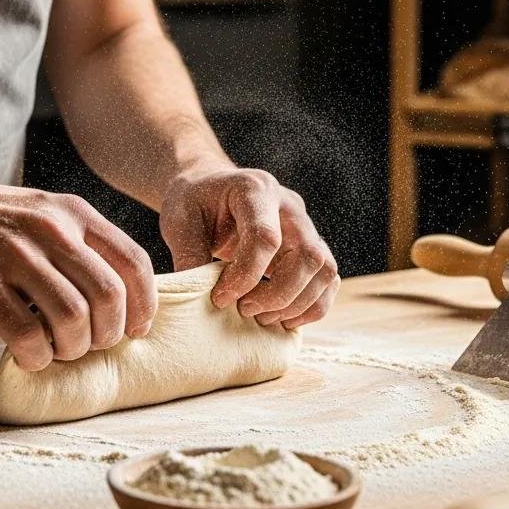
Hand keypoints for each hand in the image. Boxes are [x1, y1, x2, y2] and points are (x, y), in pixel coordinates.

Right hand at [0, 169, 156, 370]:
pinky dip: (36, 355)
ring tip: (58, 349)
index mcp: (74, 213)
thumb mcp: (43, 213)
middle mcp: (51, 230)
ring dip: (72, 348)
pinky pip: (27, 334)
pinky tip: (30, 354)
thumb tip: (118, 297)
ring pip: (73, 318)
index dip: (143, 304)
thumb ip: (79, 244)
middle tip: (90, 344)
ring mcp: (15, 255)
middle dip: (109, 333)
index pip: (134, 262)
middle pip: (109, 296)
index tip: (136, 328)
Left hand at [159, 165, 338, 329]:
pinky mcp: (310, 247)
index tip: (220, 297)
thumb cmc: (194, 203)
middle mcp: (288, 206)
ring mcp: (305, 226)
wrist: (210, 190)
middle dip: (278, 294)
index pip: (266, 237)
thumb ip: (188, 255)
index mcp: (255, 189)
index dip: (245, 275)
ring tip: (262, 317)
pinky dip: (312, 306)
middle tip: (244, 310)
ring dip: (297, 303)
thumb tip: (197, 298)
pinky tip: (282, 318)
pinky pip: (329, 280)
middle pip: (307, 255)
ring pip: (324, 269)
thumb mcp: (180, 221)